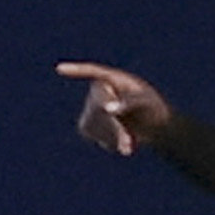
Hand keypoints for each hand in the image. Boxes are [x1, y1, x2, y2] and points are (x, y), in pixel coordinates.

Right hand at [56, 60, 171, 156]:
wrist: (154, 128)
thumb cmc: (154, 109)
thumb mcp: (147, 103)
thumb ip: (130, 103)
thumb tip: (108, 109)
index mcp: (114, 78)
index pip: (92, 71)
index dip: (77, 70)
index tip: (60, 69)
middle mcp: (99, 90)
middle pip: (96, 105)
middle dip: (113, 126)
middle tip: (128, 145)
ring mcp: (91, 106)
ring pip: (90, 121)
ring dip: (110, 136)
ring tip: (130, 145)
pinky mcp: (87, 123)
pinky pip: (88, 132)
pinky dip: (105, 140)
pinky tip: (120, 143)